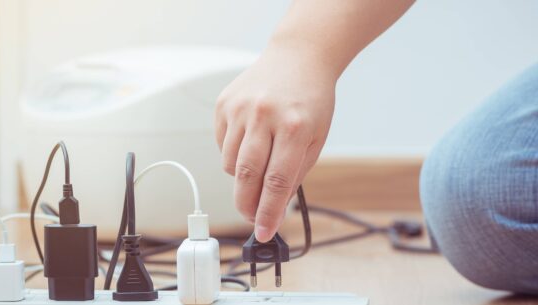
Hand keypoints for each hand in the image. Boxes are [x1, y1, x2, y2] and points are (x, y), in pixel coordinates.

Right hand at [215, 46, 335, 241]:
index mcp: (293, 127)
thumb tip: (272, 207)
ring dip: (241, 176)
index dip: (268, 213)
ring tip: (259, 165)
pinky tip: (250, 139)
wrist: (298, 57)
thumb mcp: (315, 138)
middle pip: (246, 176)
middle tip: (251, 218)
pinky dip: (233, 152)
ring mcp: (240, 108)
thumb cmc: (311, 101)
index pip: (276, 182)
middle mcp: (264, 116)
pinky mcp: (224, 103)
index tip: (264, 233)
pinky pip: (222, 144)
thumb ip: (294, 173)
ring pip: (229, 163)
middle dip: (246, 205)